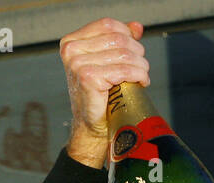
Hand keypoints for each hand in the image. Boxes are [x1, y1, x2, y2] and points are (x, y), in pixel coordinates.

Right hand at [59, 18, 149, 167]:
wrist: (93, 125)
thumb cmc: (101, 96)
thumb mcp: (109, 63)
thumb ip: (121, 42)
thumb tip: (137, 27)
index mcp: (71, 42)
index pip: (108, 25)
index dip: (129, 35)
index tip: (135, 52)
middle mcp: (71, 50)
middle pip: (119, 39)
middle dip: (138, 54)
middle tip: (141, 69)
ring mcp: (77, 64)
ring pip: (125, 55)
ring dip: (141, 67)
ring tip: (142, 77)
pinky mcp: (87, 78)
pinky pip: (124, 70)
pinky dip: (139, 76)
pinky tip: (141, 83)